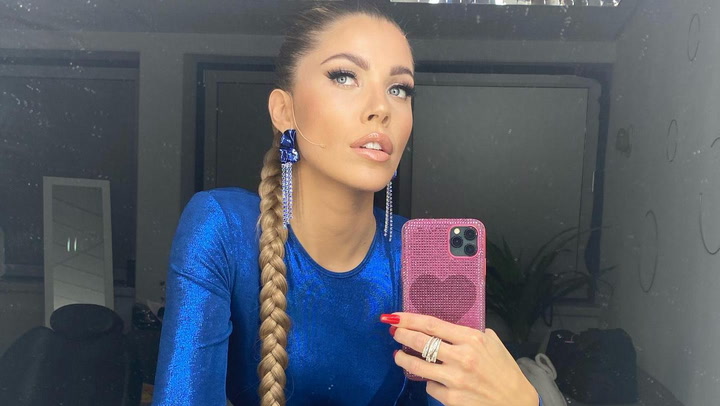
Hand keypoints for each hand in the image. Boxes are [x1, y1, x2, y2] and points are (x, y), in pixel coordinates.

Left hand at [381, 312, 538, 405]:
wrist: (516, 402)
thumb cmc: (505, 371)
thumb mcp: (493, 343)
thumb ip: (471, 333)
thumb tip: (448, 327)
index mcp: (472, 339)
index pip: (432, 325)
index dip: (409, 319)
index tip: (396, 316)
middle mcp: (462, 357)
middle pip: (420, 342)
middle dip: (401, 335)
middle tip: (394, 331)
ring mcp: (455, 379)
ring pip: (417, 366)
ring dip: (403, 359)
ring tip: (399, 355)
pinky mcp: (451, 399)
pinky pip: (430, 386)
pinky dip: (430, 382)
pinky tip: (434, 379)